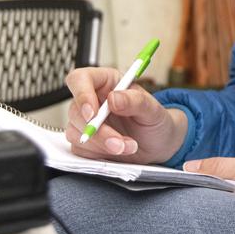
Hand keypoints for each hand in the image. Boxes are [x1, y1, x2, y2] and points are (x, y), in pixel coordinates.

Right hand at [65, 65, 187, 164]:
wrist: (159, 145)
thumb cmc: (155, 121)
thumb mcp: (153, 109)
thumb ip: (136, 101)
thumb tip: (113, 98)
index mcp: (106, 82)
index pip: (80, 79)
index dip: (81, 95)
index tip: (93, 114)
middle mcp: (92, 100)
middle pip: (76, 111)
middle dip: (98, 131)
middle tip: (119, 143)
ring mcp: (85, 122)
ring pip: (76, 132)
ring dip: (101, 144)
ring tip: (129, 147)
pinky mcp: (85, 142)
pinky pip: (80, 149)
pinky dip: (99, 153)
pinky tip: (118, 153)